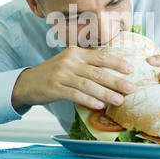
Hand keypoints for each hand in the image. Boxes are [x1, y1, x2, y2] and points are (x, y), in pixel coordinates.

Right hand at [12, 46, 135, 110]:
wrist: (27, 83)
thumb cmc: (53, 74)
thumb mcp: (69, 63)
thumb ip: (87, 65)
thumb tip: (112, 75)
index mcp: (76, 52)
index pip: (101, 56)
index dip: (117, 63)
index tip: (131, 70)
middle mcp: (69, 61)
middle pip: (97, 71)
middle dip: (117, 81)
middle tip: (132, 88)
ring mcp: (61, 74)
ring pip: (88, 84)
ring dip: (106, 93)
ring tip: (119, 100)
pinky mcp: (54, 88)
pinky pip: (75, 94)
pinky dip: (88, 100)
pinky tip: (99, 106)